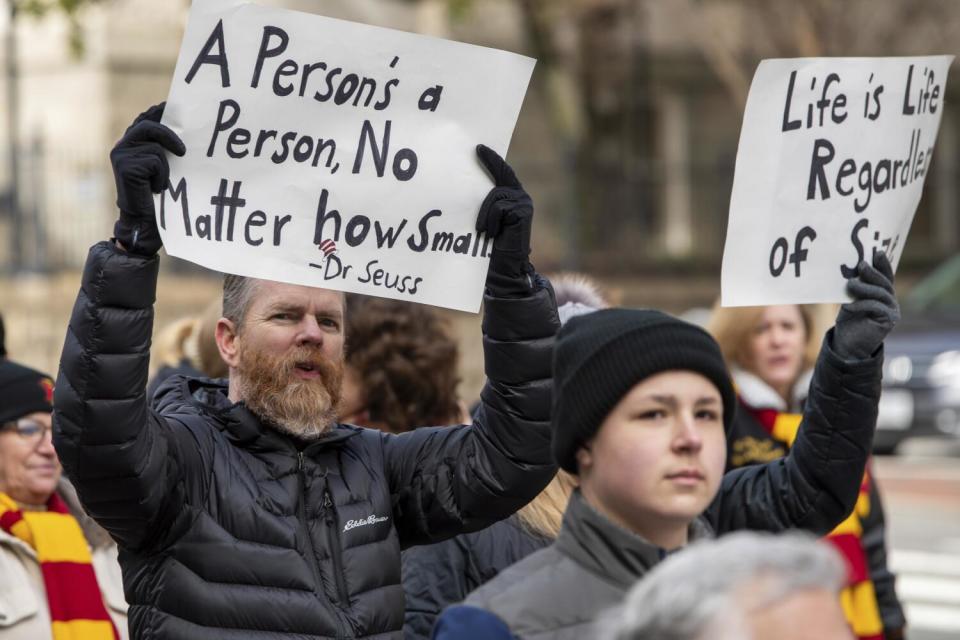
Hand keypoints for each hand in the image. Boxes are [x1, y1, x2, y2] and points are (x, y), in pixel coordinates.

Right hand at [111, 103, 185, 255]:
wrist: (144, 221)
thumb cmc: (158, 194)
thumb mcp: (164, 166)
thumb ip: (166, 148)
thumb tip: (189, 129)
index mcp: (131, 143)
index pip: (146, 119)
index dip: (160, 112)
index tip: (174, 105)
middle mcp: (123, 145)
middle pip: (149, 125)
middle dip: (169, 134)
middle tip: (184, 151)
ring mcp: (121, 154)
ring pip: (155, 146)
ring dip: (166, 165)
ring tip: (161, 182)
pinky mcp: (125, 165)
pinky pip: (155, 161)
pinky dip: (161, 176)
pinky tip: (154, 188)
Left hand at [475, 144, 533, 280]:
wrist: (502, 266)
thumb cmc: (489, 245)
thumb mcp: (484, 218)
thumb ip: (484, 202)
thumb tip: (466, 186)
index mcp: (510, 195)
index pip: (502, 172)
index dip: (492, 159)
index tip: (479, 147)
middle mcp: (519, 196)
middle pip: (496, 184)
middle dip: (485, 195)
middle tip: (479, 199)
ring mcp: (523, 203)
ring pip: (495, 196)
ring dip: (485, 215)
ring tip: (484, 232)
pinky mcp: (523, 211)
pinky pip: (499, 207)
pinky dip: (491, 221)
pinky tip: (492, 234)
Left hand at [833, 251, 899, 359]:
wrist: (848, 344)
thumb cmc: (848, 319)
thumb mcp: (850, 299)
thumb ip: (855, 287)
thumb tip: (852, 270)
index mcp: (883, 293)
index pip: (885, 276)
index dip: (883, 264)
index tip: (877, 252)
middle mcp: (890, 300)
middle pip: (884, 283)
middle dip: (873, 273)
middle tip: (861, 265)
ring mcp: (892, 311)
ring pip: (880, 293)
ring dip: (864, 287)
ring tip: (850, 284)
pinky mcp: (889, 321)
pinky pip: (876, 307)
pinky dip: (861, 304)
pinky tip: (849, 305)